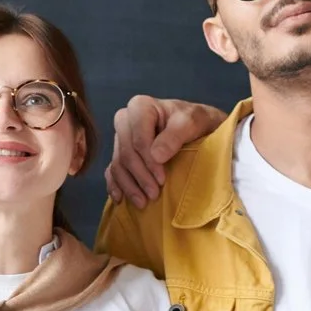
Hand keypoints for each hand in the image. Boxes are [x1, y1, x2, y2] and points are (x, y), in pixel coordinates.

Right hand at [104, 96, 229, 206]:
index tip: (162, 179)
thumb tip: (156, 156)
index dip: (148, 161)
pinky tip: (121, 199)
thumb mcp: (194, 122)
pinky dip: (115, 186)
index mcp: (140, 107)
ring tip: (143, 203)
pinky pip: (111, 171)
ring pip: (118, 164)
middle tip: (154, 195)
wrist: (198, 128)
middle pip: (126, 152)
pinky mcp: (120, 153)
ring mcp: (121, 138)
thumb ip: (176, 135)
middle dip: (140, 176)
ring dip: (129, 186)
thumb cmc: (196, 122)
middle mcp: (125, 120)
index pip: (138, 138)